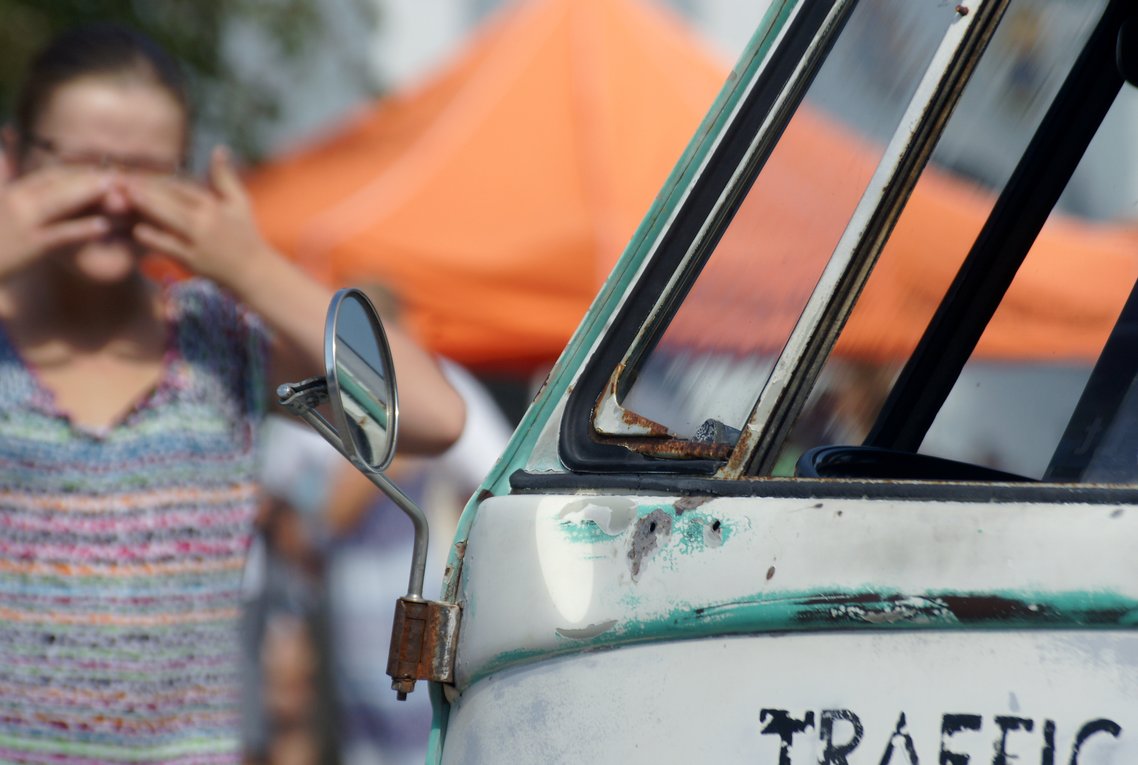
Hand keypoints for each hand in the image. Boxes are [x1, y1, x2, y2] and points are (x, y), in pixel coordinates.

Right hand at [0, 161, 111, 278]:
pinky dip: (81, 230)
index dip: (78, 172)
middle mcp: (17, 201)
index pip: (50, 175)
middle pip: (58, 184)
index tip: (101, 171)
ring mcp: (24, 223)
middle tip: (118, 175)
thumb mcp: (0, 204)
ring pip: (61, 204)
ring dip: (89, 195)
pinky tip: (104, 227)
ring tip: (116, 190)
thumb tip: (4, 155)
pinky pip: (60, 235)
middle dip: (89, 178)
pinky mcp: (30, 246)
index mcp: (13, 192)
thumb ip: (4, 179)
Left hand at [127, 146, 273, 289]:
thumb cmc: (246, 236)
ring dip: (146, 207)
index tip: (135, 174)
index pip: (181, 187)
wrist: (255, 273)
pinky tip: (137, 230)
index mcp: (214, 205)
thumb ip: (225, 177)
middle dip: (144, 189)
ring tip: (124, 196)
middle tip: (119, 179)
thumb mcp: (240, 203)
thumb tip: (219, 148)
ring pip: (168, 220)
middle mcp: (206, 220)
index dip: (157, 180)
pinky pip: (171, 247)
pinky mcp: (194, 261)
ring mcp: (199, 241)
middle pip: (171, 200)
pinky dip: (154, 238)